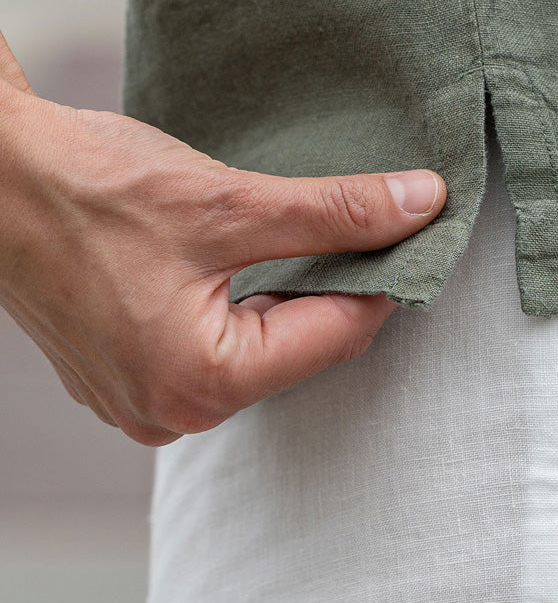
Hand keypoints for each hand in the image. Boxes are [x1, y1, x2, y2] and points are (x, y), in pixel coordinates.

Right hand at [0, 28, 445, 446]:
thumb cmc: (89, 189)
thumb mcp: (230, 203)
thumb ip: (336, 212)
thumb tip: (424, 204)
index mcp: (203, 384)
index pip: (340, 335)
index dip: (385, 279)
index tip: (412, 231)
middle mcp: (172, 413)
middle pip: (302, 349)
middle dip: (337, 290)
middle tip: (365, 226)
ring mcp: (142, 400)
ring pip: (262, 350)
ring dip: (290, 298)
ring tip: (300, 239)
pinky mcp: (124, 376)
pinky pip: (216, 351)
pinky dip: (243, 309)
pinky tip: (245, 265)